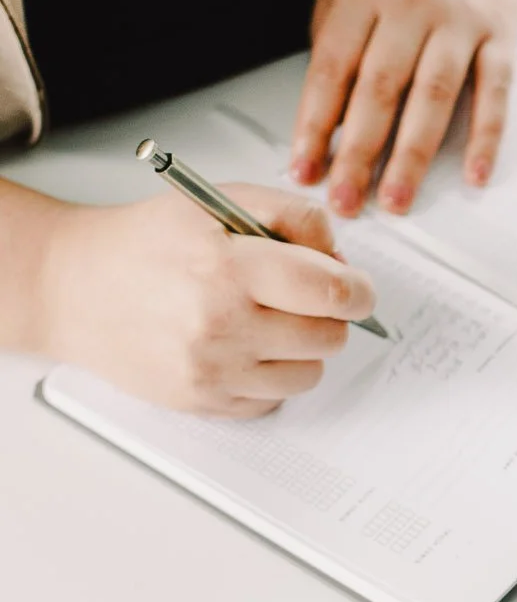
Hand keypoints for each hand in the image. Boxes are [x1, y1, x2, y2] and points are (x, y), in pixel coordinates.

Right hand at [40, 187, 375, 416]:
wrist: (74, 286)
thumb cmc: (144, 243)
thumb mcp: (217, 200)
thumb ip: (291, 216)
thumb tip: (340, 255)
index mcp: (227, 267)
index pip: (330, 292)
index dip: (357, 289)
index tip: (356, 288)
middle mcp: (219, 324)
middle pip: (327, 336)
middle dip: (328, 315)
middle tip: (304, 298)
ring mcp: (211, 370)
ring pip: (307, 374)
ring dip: (302, 348)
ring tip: (268, 321)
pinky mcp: (203, 401)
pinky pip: (272, 401)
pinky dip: (270, 376)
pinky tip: (243, 347)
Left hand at [291, 0, 516, 217]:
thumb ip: (335, 51)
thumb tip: (322, 129)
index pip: (333, 70)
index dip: (315, 126)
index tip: (306, 171)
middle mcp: (411, 5)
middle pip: (380, 90)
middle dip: (359, 153)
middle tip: (346, 201)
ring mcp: (460, 19)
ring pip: (433, 96)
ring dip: (413, 155)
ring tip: (396, 200)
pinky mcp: (501, 33)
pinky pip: (494, 92)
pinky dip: (485, 136)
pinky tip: (473, 174)